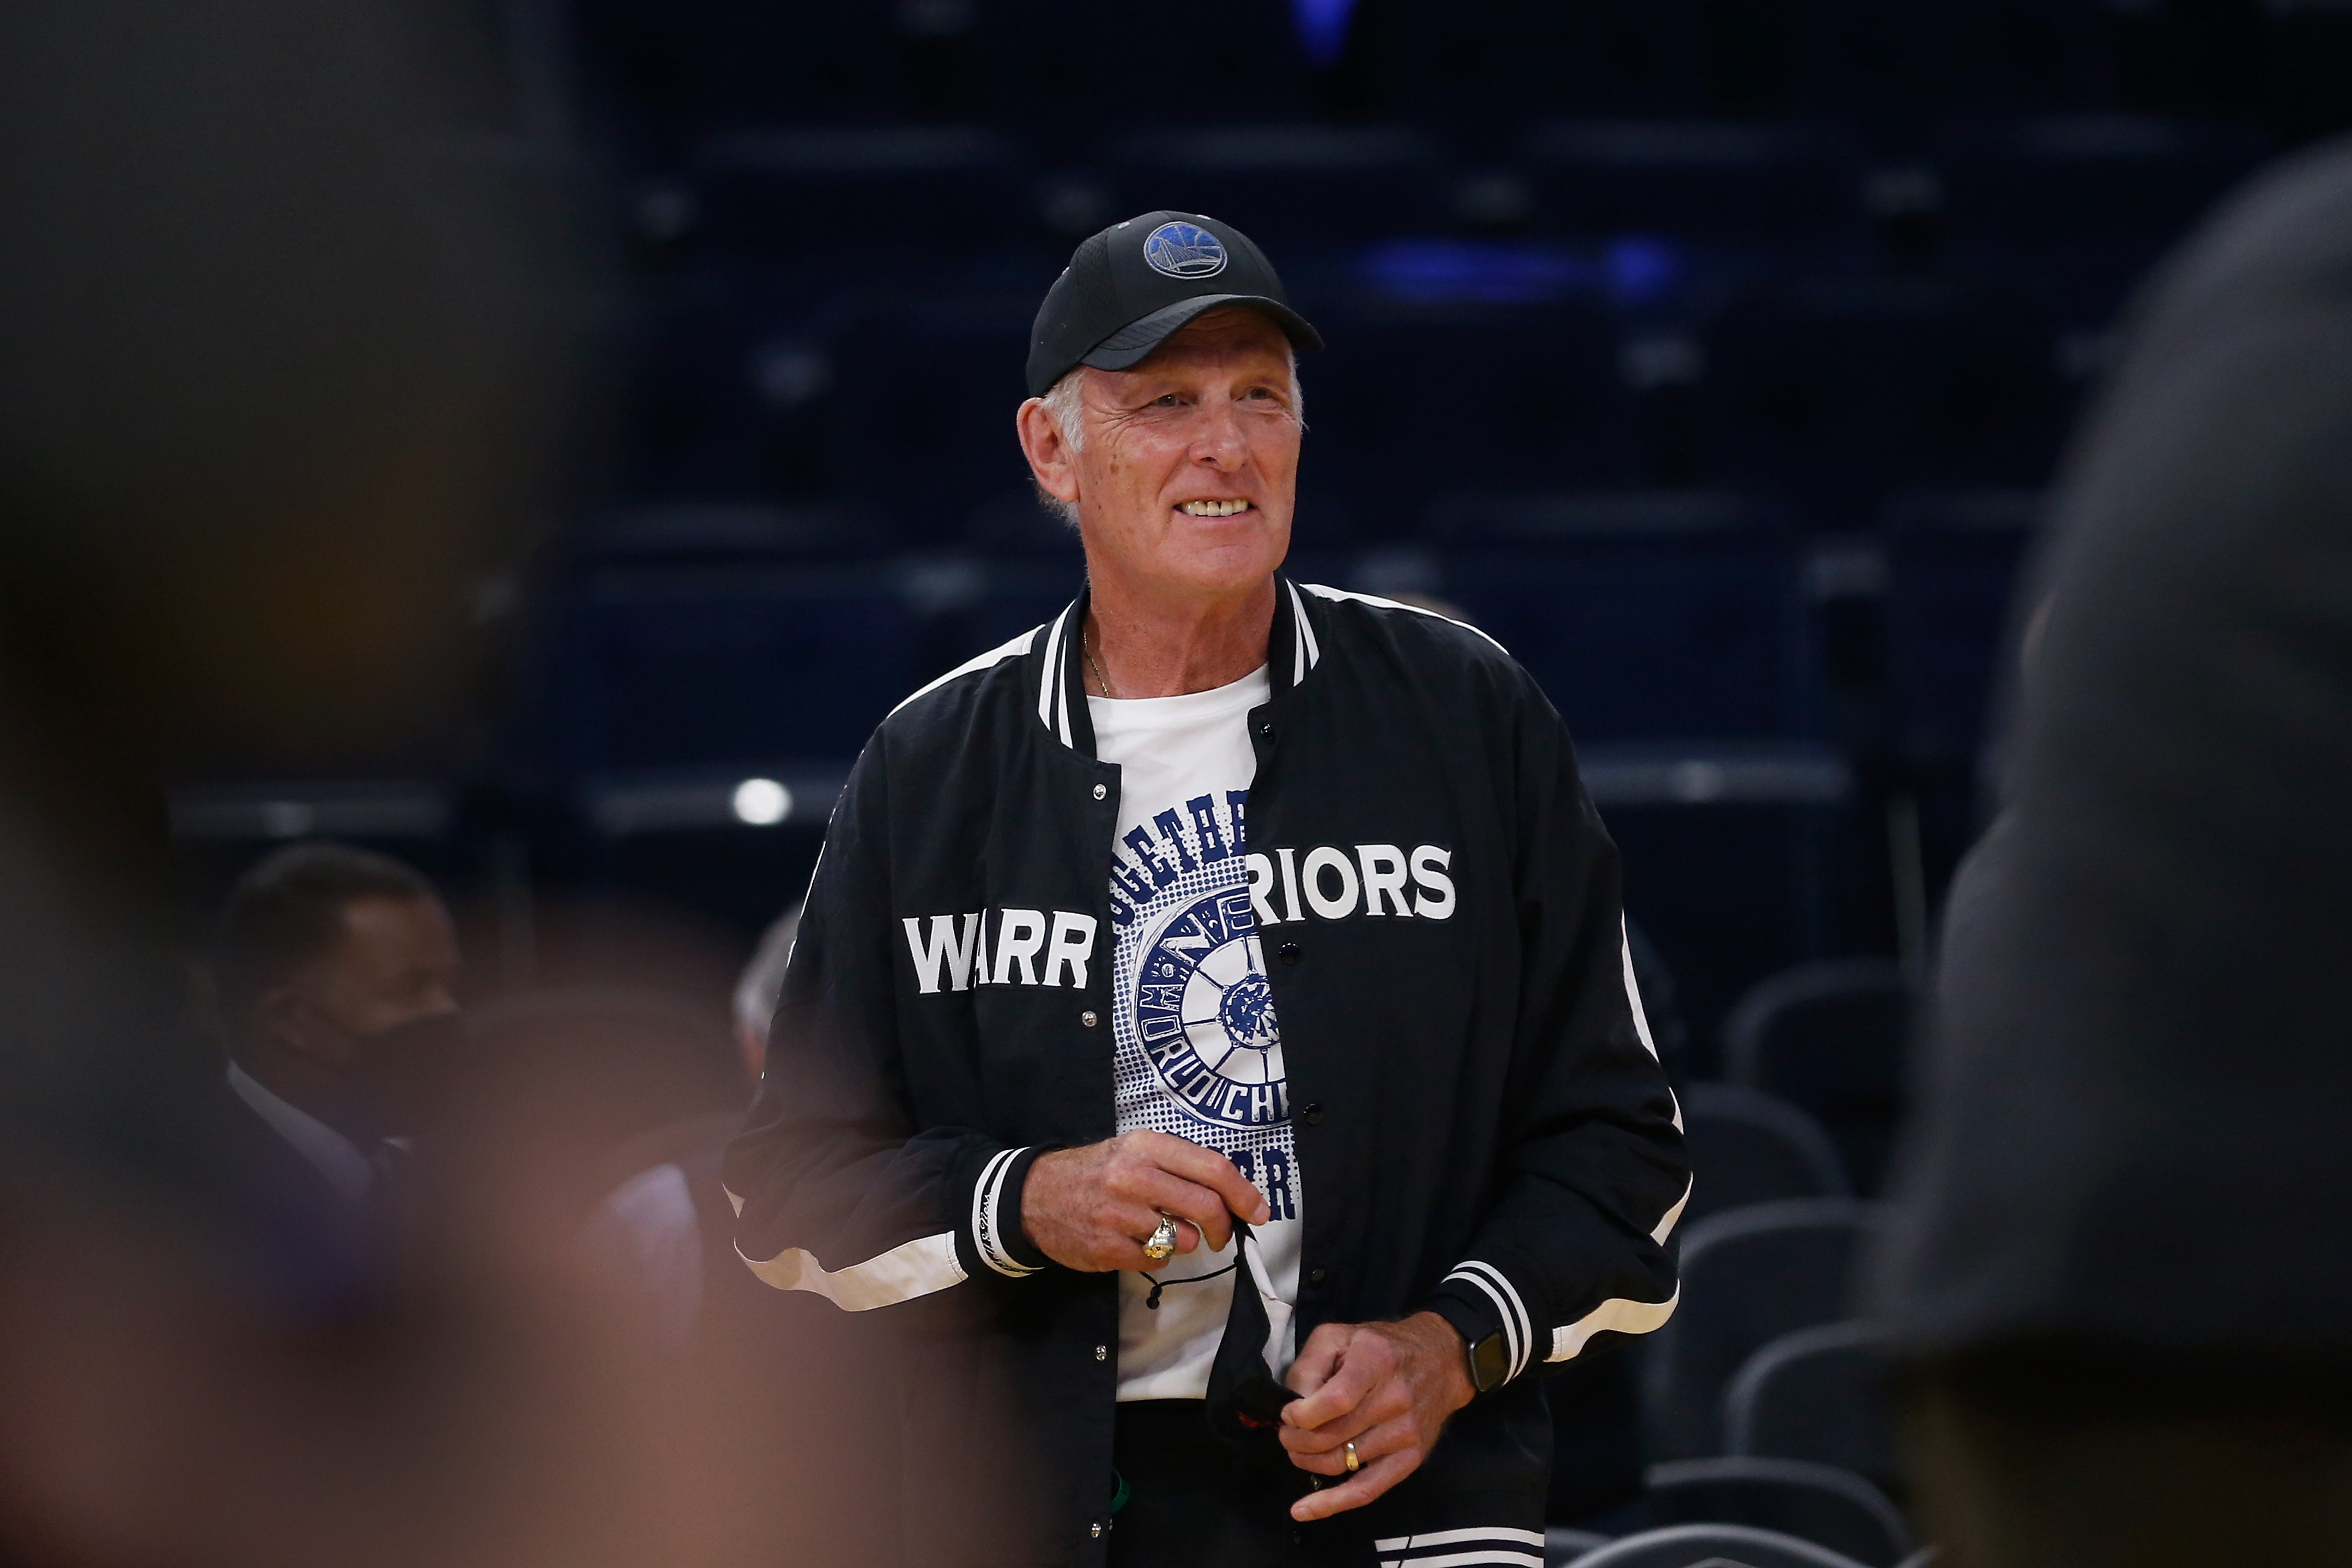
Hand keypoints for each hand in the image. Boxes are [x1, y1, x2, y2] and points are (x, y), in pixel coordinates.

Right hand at [1019, 1131, 1270, 1272]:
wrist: (1033, 1195)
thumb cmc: (1095, 1172)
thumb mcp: (1134, 1151)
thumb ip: (1179, 1166)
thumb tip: (1231, 1194)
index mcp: (1147, 1146)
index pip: (1213, 1169)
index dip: (1244, 1194)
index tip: (1259, 1212)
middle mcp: (1134, 1177)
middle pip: (1206, 1207)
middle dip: (1224, 1227)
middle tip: (1223, 1236)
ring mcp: (1119, 1214)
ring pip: (1183, 1239)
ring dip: (1184, 1241)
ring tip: (1160, 1229)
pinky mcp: (1107, 1248)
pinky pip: (1155, 1260)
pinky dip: (1154, 1255)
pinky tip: (1134, 1240)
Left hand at [1279, 1312, 1473, 1520]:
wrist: (1441, 1360)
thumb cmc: (1381, 1347)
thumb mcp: (1339, 1336)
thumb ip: (1310, 1365)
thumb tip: (1293, 1405)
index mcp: (1374, 1362)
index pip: (1334, 1401)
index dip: (1301, 1414)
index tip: (1287, 1413)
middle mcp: (1394, 1399)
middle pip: (1332, 1436)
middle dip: (1296, 1440)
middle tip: (1286, 1434)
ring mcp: (1405, 1433)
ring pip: (1342, 1463)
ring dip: (1308, 1462)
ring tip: (1299, 1450)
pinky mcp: (1411, 1458)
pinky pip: (1367, 1490)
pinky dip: (1331, 1504)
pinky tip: (1303, 1510)